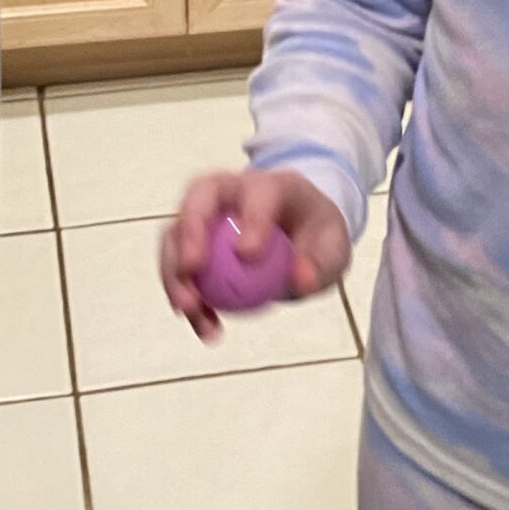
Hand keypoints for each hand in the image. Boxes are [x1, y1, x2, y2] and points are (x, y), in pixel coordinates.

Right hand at [159, 168, 351, 344]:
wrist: (298, 235)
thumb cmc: (315, 235)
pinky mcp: (191, 240)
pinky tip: (203, 324)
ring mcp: (205, 213)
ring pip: (175, 233)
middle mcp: (230, 190)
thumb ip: (320, 263)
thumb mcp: (333, 248)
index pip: (258, 192)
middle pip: (199, 198)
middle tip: (192, 271)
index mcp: (271, 185)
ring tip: (191, 311)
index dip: (251, 220)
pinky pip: (177, 265)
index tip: (248, 255)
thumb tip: (301, 281)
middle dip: (190, 232)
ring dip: (175, 274)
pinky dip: (185, 296)